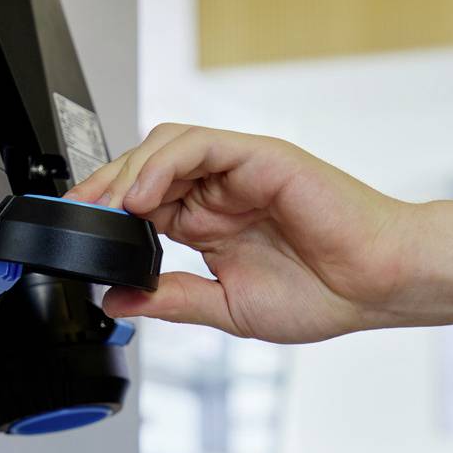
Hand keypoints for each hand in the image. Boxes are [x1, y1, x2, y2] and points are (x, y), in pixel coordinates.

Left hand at [66, 124, 426, 343]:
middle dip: (104, 189)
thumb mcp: (227, 307)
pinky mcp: (260, 157)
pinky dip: (164, 163)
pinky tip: (144, 196)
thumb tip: (116, 301)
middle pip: (144, 170)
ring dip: (128, 173)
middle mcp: (219, 193)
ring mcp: (238, 172)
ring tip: (107, 207)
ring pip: (165, 147)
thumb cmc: (323, 294)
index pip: (142, 205)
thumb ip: (173, 298)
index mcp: (209, 225)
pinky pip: (199, 145)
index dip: (104, 216)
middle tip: (76, 214)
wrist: (377, 287)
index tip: (75, 237)